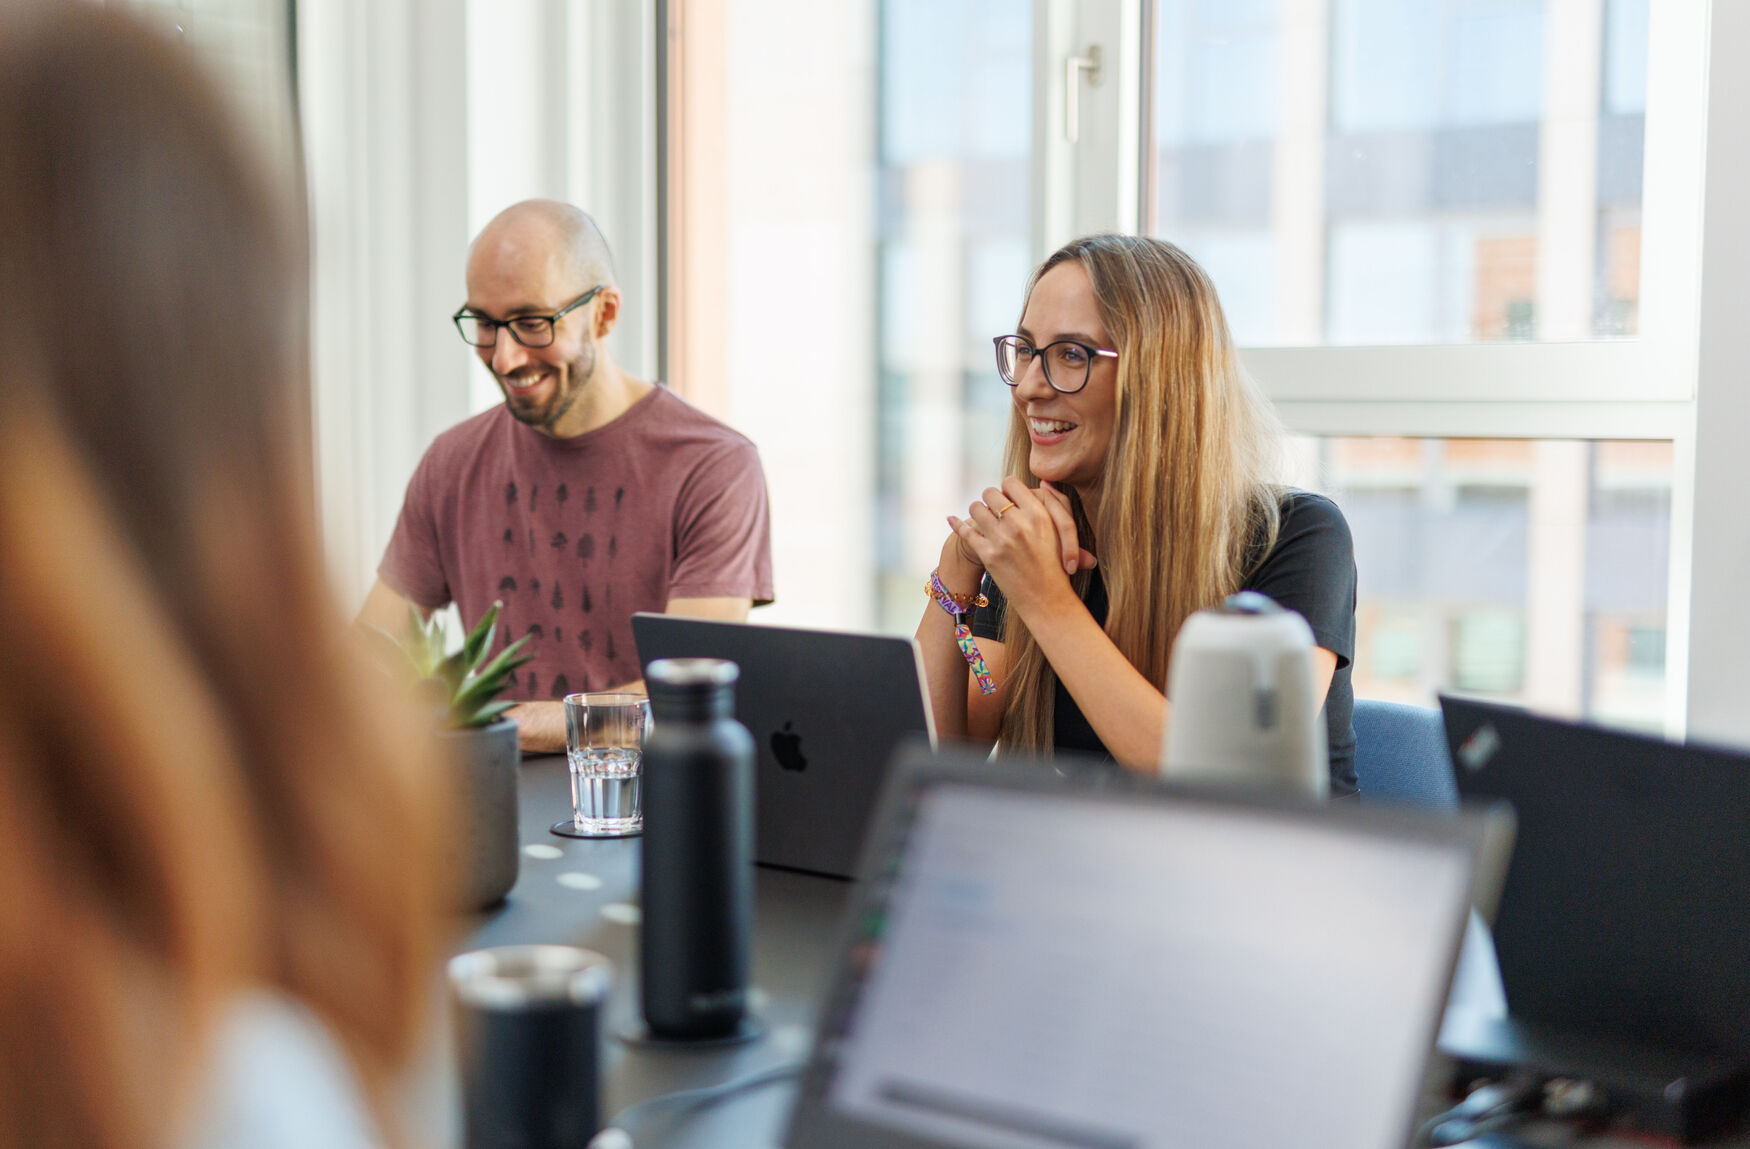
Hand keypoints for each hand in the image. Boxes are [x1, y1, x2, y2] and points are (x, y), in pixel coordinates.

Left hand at [948, 478, 1095, 616]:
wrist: (1048, 600)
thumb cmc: (1058, 566)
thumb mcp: (1064, 531)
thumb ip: (1057, 502)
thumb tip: (1043, 483)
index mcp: (1039, 514)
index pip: (1011, 483)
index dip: (1006, 489)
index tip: (1006, 499)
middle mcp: (1019, 524)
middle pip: (990, 493)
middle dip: (989, 500)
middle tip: (992, 510)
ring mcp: (1002, 540)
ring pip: (976, 509)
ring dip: (976, 513)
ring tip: (981, 520)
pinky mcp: (989, 555)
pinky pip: (966, 532)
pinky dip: (956, 524)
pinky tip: (951, 520)